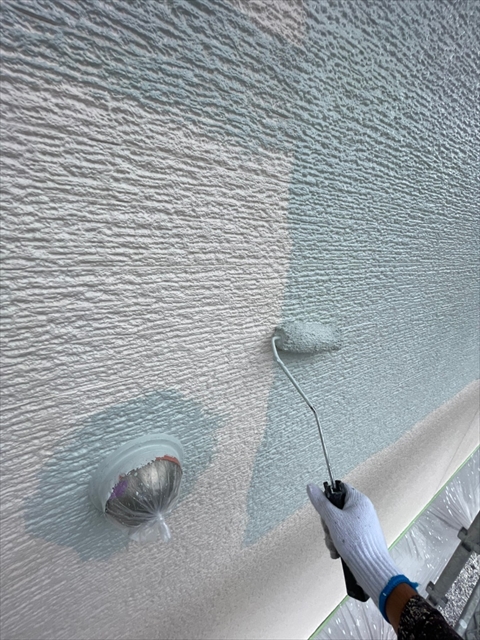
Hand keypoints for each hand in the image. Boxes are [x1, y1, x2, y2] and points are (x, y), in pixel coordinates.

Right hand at [307, 482, 400, 604]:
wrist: (371, 568)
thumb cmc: (358, 543)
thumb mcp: (333, 519)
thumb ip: (321, 503)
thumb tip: (312, 488)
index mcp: (359, 500)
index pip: (338, 489)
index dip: (327, 499)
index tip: (324, 509)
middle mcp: (362, 510)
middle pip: (335, 509)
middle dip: (328, 523)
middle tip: (331, 531)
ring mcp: (362, 524)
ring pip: (337, 524)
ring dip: (332, 536)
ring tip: (336, 544)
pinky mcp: (361, 537)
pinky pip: (344, 535)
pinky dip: (338, 543)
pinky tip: (338, 551)